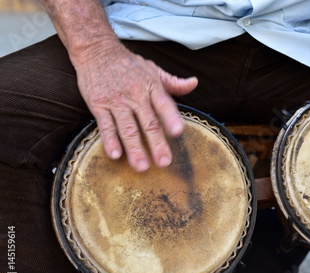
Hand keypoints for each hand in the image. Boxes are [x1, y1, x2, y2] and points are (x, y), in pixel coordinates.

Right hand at [72, 41, 197, 171]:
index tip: (178, 133)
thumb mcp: (154, 69)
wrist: (97, 50)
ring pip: (128, 128)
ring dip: (134, 149)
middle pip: (148, 123)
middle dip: (156, 144)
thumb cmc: (129, 64)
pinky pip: (105, 125)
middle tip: (164, 162)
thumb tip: (194, 83)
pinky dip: (110, 140)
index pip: (165, 105)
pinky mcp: (99, 104)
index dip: (171, 119)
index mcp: (152, 87)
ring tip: (141, 166)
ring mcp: (117, 101)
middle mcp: (136, 95)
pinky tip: (116, 154)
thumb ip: (174, 82)